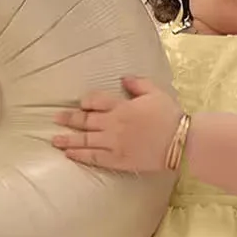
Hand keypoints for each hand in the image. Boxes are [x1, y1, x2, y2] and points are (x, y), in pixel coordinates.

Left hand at [53, 77, 181, 172]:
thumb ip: (138, 84)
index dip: (86, 102)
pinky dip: (80, 155)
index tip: (80, 104)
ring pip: (85, 140)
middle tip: (56, 119)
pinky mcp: (118, 159)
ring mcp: (114, 143)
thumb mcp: (156, 93)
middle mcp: (114, 123)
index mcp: (122, 106)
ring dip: (68, 139)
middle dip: (69, 119)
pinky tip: (70, 154)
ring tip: (55, 140)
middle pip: (86, 120)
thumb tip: (123, 78)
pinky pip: (94, 157)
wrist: (181, 142)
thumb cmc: (170, 116)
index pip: (96, 101)